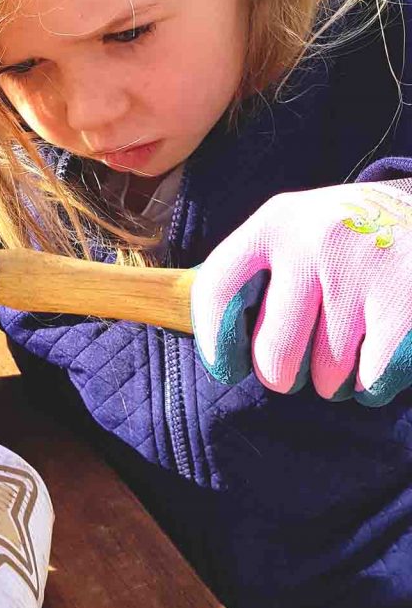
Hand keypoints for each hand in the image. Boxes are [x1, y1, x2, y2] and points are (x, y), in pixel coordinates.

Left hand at [191, 180, 411, 404]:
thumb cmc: (348, 238)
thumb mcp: (296, 230)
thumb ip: (254, 273)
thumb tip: (216, 340)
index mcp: (277, 222)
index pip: (218, 289)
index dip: (214, 340)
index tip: (227, 367)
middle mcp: (316, 241)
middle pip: (274, 354)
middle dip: (281, 376)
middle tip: (291, 373)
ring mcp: (365, 270)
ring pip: (328, 375)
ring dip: (333, 381)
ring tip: (347, 351)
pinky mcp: (408, 301)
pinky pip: (372, 380)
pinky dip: (373, 385)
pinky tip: (379, 357)